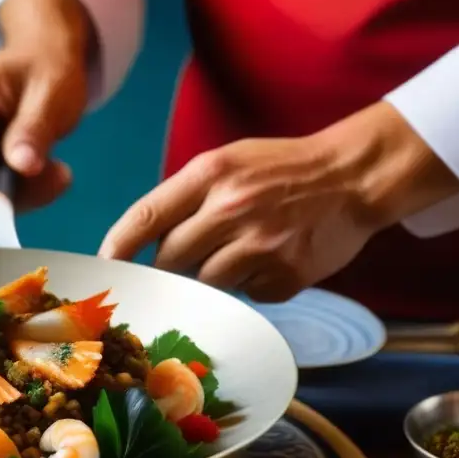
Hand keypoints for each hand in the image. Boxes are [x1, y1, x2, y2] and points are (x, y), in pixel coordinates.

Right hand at [0, 0, 91, 222]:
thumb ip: (36, 131)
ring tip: (54, 174)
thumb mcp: (55, 95)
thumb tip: (23, 167)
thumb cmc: (49, 70)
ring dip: (8, 193)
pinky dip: (5, 187)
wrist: (40, 57)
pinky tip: (36, 173)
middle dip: (0, 193)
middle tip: (57, 182)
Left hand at [98, 102, 458, 301]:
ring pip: (204, 282)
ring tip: (234, 254)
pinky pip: (246, 294)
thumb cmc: (280, 169)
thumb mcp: (228, 163)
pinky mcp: (286, 275)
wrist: (354, 175)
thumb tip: (136, 244)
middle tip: (184, 261)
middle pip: (170, 259)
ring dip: (209, 277)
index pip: (146, 217)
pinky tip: (268, 261)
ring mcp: (260, 244)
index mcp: (210, 174)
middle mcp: (231, 208)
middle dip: (169, 267)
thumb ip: (184, 198)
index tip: (104, 267)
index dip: (118, 247)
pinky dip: (249, 285)